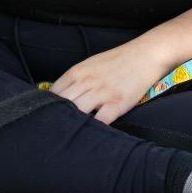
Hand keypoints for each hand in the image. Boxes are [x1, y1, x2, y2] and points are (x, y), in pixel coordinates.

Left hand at [49, 42, 168, 124]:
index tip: (47, 116)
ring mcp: (102, 93)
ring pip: (78, 112)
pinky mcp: (118, 103)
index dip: (48, 106)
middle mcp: (86, 82)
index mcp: (76, 72)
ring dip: (73, 124)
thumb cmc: (116, 61)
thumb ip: (75, 79)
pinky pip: (100, 120)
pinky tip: (91, 134)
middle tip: (54, 129)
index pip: (53, 92)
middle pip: (62, 103)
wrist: (144, 55)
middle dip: (57, 116)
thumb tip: (60, 94)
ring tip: (69, 136)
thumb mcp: (90, 65)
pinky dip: (94, 129)